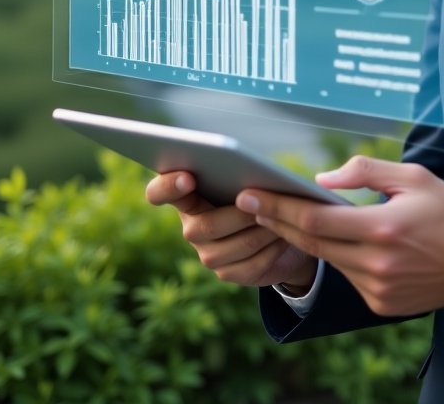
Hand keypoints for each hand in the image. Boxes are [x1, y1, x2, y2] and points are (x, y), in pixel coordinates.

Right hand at [145, 171, 317, 289]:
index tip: (188, 177)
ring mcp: (208, 253)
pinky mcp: (228, 273)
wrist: (283, 229)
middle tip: (262, 203)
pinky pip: (251, 264)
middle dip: (239, 214)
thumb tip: (253, 172)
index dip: (167, 186)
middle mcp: (192, 227)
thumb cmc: (263, 191)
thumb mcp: (252, 176)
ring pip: (233, 247)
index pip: (159, 192)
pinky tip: (285, 236)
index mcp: (189, 195)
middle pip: (204, 227)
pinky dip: (271, 248)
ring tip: (283, 217)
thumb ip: (243, 171)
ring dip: (262, 231)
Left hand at [237, 157, 443, 316]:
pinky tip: (327, 239)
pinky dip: (334, 256)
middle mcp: (376, 263)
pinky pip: (346, 276)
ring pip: (326, 261)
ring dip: (302, 240)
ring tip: (279, 216)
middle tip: (251, 204)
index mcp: (383, 227)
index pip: (315, 221)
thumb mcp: (412, 177)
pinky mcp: (379, 305)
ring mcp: (376, 289)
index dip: (279, 208)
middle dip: (277, 221)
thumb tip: (321, 180)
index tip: (251, 195)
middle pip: (311, 244)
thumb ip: (365, 172)